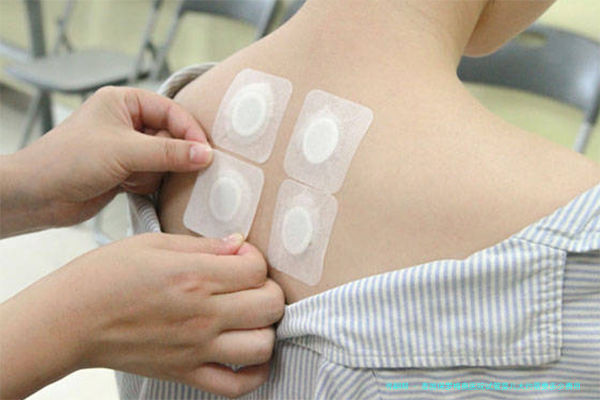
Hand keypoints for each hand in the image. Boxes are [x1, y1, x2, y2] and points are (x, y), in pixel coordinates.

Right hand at [0, 233, 284, 399]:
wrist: (70, 320)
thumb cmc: (105, 276)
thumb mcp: (154, 243)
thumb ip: (203, 245)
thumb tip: (238, 243)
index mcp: (195, 277)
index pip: (257, 268)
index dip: (255, 257)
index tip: (241, 256)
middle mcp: (203, 315)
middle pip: (271, 305)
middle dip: (269, 289)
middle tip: (251, 284)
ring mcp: (197, 348)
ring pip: (263, 345)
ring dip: (266, 329)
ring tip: (250, 316)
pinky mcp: (186, 373)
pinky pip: (236, 385)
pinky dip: (253, 373)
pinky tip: (248, 355)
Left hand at [9, 86, 212, 229]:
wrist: (38, 196)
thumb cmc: (69, 160)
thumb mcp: (124, 151)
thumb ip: (169, 153)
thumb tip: (206, 154)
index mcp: (124, 102)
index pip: (171, 111)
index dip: (189, 132)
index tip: (205, 152)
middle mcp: (127, 122)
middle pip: (171, 137)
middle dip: (167, 156)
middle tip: (155, 167)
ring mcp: (127, 148)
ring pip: (164, 159)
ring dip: (152, 173)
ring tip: (129, 178)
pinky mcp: (126, 171)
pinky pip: (153, 175)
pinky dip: (146, 183)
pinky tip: (125, 187)